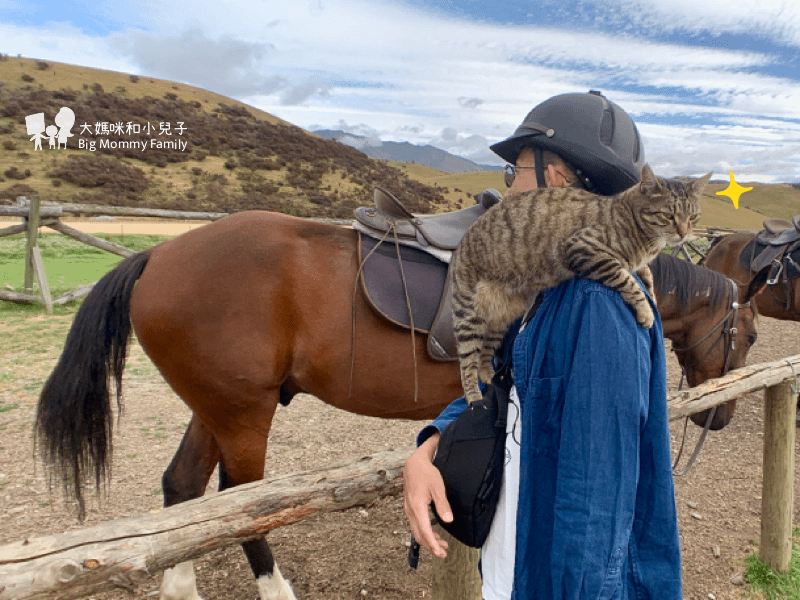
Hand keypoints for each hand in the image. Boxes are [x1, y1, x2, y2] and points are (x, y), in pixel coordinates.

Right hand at [403, 434, 451, 558]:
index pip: (425, 531)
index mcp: (417, 507)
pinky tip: (434, 534)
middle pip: (419, 535)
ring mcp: (409, 510)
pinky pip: (416, 525)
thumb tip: (448, 520)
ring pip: (417, 531)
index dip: (432, 544)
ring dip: (429, 541)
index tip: (440, 552)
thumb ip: (443, 505)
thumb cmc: (426, 474)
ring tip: (442, 546)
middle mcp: (410, 511)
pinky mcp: (410, 508)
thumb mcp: (438, 487)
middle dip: (431, 546)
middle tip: (444, 553)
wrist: (414, 464)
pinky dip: (425, 533)